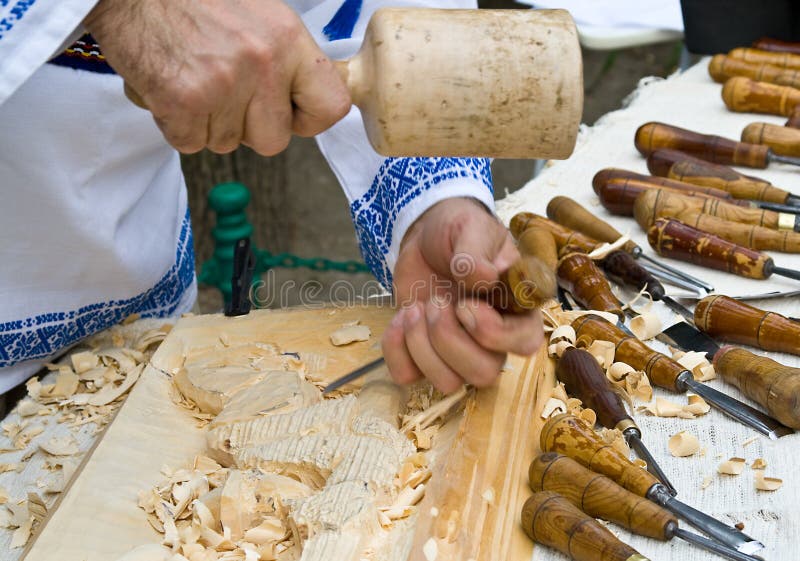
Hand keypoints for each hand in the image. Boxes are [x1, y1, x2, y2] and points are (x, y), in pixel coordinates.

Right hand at [84, 0, 350, 154]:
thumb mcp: (260, 14)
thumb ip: (287, 58)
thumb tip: (304, 100)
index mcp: (288, 39)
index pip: (331, 106)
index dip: (308, 119)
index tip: (289, 112)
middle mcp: (262, 64)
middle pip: (273, 141)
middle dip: (248, 127)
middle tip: (225, 92)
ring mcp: (222, 85)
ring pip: (226, 144)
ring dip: (208, 122)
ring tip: (193, 77)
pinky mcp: (182, 102)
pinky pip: (189, 142)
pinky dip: (176, 124)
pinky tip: (170, 86)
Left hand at [383, 198, 544, 393]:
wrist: (424, 235)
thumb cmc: (458, 231)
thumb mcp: (470, 228)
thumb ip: (475, 252)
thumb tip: (484, 278)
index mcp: (516, 308)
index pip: (524, 343)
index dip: (493, 333)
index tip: (466, 304)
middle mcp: (492, 338)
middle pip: (483, 373)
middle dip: (449, 340)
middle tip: (435, 302)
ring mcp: (458, 351)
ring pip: (448, 382)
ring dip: (422, 345)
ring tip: (415, 308)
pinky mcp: (423, 354)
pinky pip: (409, 376)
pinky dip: (397, 350)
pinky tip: (400, 317)